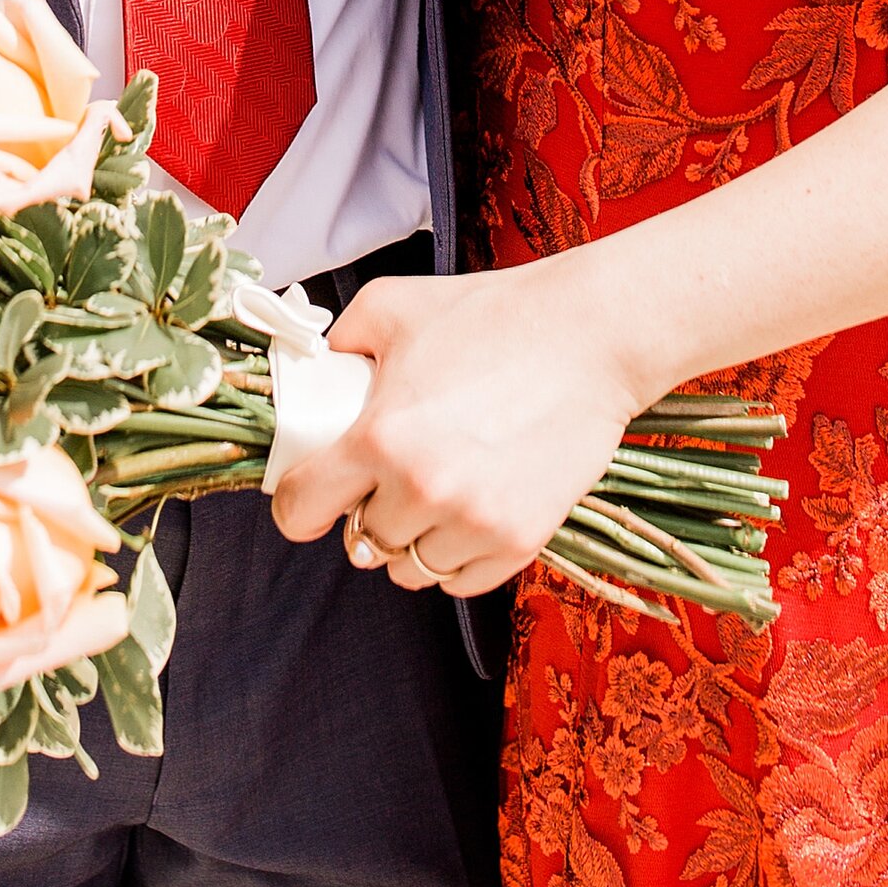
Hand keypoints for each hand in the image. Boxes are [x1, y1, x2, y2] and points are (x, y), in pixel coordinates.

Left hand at [266, 261, 640, 597]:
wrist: (589, 336)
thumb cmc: (492, 313)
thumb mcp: (391, 305)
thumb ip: (338, 344)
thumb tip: (312, 375)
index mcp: (379, 436)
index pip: (300, 511)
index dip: (297, 504)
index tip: (310, 494)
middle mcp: (422, 489)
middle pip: (359, 542)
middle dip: (366, 512)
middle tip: (389, 476)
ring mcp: (474, 522)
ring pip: (408, 568)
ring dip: (410, 539)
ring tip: (433, 492)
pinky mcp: (520, 540)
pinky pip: (459, 581)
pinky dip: (456, 556)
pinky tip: (468, 509)